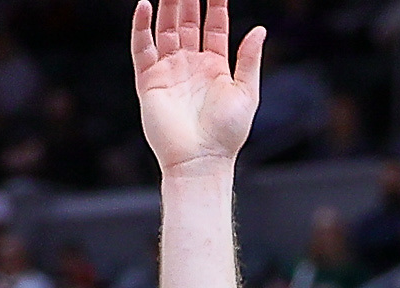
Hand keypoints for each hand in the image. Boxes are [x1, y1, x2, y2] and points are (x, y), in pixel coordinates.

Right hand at [131, 0, 261, 173]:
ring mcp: (169, 70)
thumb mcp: (246, 93)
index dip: (215, 3)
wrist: (201, 160)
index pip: (214, 25)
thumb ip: (249, 59)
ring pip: (166, 28)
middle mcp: (191, 64)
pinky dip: (141, 26)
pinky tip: (144, 5)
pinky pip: (142, 47)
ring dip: (166, 5)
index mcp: (215, 66)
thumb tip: (259, 29)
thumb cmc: (227, 134)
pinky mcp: (149, 79)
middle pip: (188, 21)